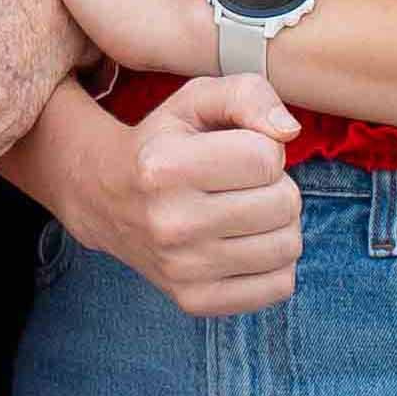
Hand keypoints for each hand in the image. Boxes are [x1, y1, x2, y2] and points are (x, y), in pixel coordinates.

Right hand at [82, 72, 303, 316]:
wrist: (108, 199)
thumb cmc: (165, 143)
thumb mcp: (194, 100)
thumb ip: (246, 94)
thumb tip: (288, 132)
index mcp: (164, 167)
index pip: (266, 158)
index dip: (264, 148)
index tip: (238, 151)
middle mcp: (169, 222)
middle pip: (283, 203)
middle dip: (277, 185)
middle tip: (246, 183)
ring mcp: (181, 269)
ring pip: (288, 246)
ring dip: (280, 223)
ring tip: (248, 211)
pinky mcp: (195, 301)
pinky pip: (279, 286)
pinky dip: (276, 263)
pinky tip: (248, 243)